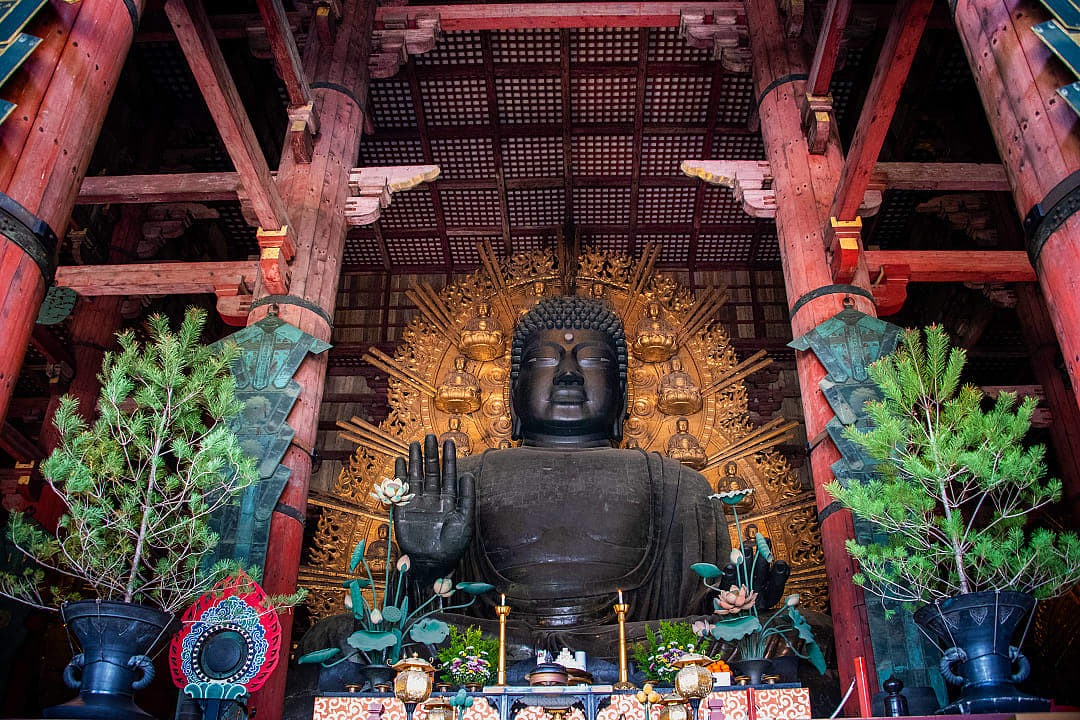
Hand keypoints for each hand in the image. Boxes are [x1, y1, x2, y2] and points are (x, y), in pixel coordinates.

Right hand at [392, 434, 474, 575]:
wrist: (432, 564)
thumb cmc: (452, 547)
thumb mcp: (465, 521)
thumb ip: (466, 498)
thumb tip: (467, 475)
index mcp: (449, 501)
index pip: (449, 474)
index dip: (449, 458)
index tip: (449, 442)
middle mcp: (433, 499)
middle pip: (431, 471)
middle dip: (431, 454)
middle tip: (430, 436)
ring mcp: (418, 503)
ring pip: (416, 477)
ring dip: (415, 460)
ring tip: (415, 443)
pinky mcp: (404, 510)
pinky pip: (401, 490)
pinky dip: (400, 476)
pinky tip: (400, 461)